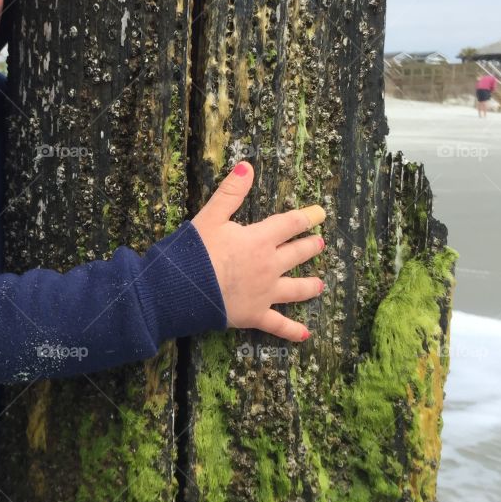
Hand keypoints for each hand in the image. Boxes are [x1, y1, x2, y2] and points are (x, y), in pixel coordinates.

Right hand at [191, 162, 324, 342]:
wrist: (180, 290)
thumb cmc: (193, 252)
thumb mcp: (210, 216)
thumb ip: (230, 192)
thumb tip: (247, 166)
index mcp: (260, 240)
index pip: (290, 224)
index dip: (306, 217)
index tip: (320, 213)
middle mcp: (269, 266)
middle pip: (298, 254)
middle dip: (311, 247)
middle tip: (320, 243)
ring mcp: (265, 293)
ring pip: (296, 289)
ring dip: (310, 286)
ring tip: (320, 284)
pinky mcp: (255, 315)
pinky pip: (278, 325)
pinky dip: (292, 331)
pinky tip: (305, 335)